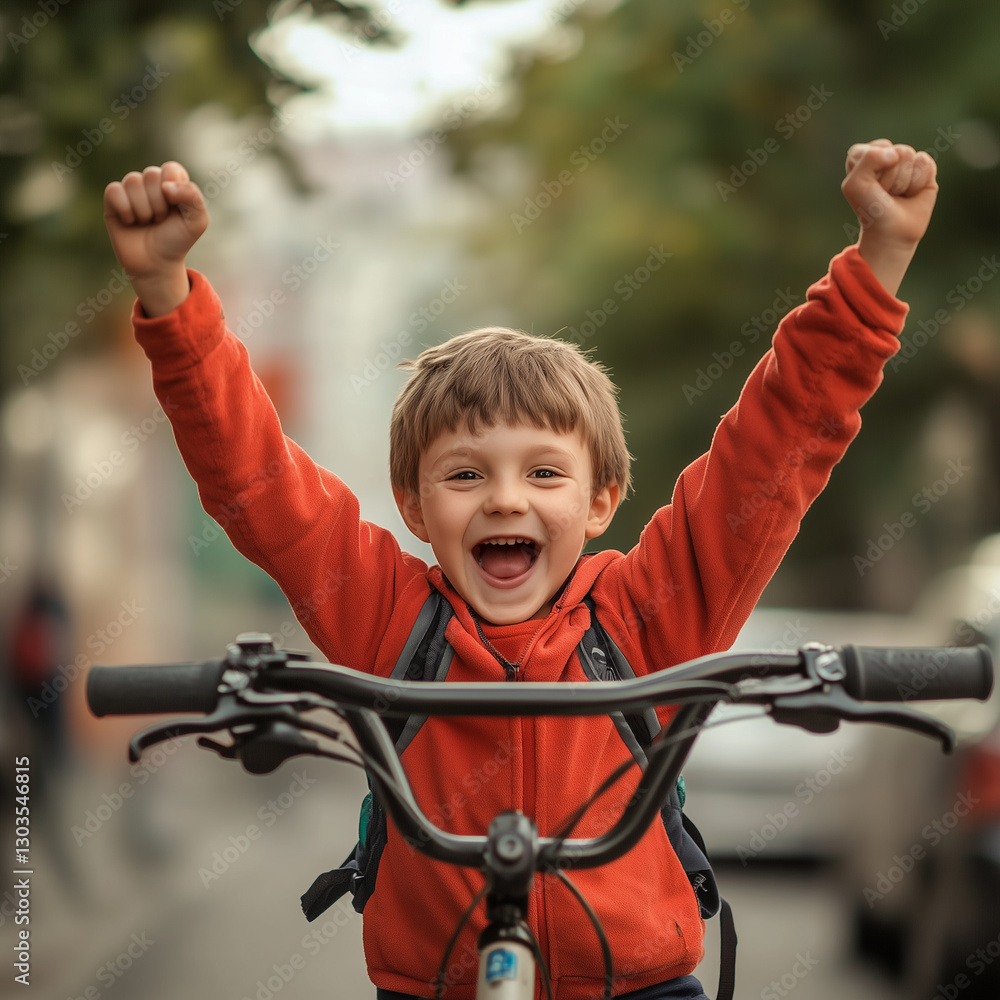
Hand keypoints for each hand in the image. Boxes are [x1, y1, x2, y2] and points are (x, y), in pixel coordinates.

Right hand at [104, 161, 208, 315]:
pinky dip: (125, 209)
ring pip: (132, 181)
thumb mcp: (197, 221)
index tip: (176, 207)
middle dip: (159, 203)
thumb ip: (192, 196)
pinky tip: (130, 222)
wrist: (156, 264)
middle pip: (151, 174)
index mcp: (173, 183)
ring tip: (147, 222)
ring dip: (143, 209)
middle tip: (161, 220)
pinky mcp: (113, 200)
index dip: (173, 186)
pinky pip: (114, 191)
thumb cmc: (177, 241)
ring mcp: (131, 190)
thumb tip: (165, 186)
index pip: (171, 169)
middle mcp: (151, 183)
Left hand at [841, 139, 937, 296]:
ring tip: (897, 195)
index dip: (869, 170)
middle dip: (888, 177)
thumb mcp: (854, 185)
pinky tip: (911, 194)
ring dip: (902, 182)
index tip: (868, 187)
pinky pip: (925, 163)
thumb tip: (897, 153)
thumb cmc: (871, 209)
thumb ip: (868, 159)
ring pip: (909, 156)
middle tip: (884, 193)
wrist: (892, 232)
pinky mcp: (925, 169)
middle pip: (893, 152)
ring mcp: (906, 162)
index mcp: (864, 157)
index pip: (868, 149)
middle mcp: (886, 157)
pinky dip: (917, 183)